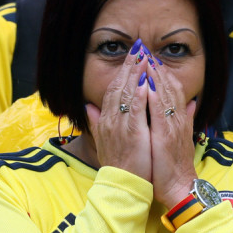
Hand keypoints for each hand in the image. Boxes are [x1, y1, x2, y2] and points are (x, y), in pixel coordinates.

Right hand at [85, 41, 151, 181]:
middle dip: (129, 65)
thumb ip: (98, 122)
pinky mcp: (132, 134)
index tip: (131, 56)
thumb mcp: (105, 140)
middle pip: (118, 86)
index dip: (122, 71)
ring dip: (135, 74)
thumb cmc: (119, 165)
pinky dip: (139, 95)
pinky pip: (135, 110)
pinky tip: (144, 81)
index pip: (113, 89)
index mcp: (106, 120)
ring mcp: (121, 126)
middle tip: (138, 47)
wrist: (124, 186)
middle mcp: (111, 120)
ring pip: (126, 94)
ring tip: (143, 56)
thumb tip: (88, 107)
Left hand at [146, 59, 197, 208]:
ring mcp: (172, 125)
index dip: (160, 72)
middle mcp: (177, 118)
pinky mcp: (166, 135)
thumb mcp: (179, 137)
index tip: (150, 57)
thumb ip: (184, 118)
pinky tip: (146, 84)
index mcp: (177, 118)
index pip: (171, 89)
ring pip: (165, 94)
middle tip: (145, 49)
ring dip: (155, 76)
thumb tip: (190, 102)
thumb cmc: (173, 165)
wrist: (178, 186)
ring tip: (145, 58)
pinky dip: (153, 97)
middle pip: (168, 86)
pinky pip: (160, 112)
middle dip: (156, 67)